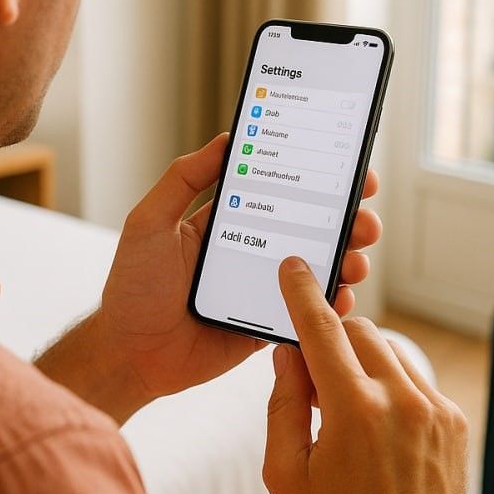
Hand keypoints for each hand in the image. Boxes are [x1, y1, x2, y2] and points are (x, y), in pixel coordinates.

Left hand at [95, 133, 382, 406]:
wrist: (129, 354)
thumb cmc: (133, 287)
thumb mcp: (149, 222)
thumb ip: (183, 179)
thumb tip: (227, 139)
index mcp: (230, 222)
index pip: (282, 190)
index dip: (319, 178)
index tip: (351, 169)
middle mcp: (254, 251)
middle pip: (313, 228)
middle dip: (348, 220)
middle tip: (364, 219)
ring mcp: (265, 290)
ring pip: (320, 269)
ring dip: (348, 260)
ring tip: (355, 260)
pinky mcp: (269, 327)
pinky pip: (309, 314)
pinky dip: (331, 305)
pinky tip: (339, 297)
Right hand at [264, 257, 468, 493]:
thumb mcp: (284, 472)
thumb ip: (282, 403)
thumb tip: (286, 354)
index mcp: (354, 411)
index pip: (321, 329)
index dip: (302, 293)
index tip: (295, 267)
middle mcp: (403, 403)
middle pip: (359, 330)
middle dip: (330, 340)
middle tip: (312, 382)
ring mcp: (437, 413)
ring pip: (391, 351)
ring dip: (363, 363)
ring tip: (347, 415)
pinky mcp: (456, 426)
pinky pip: (417, 381)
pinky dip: (392, 388)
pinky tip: (378, 430)